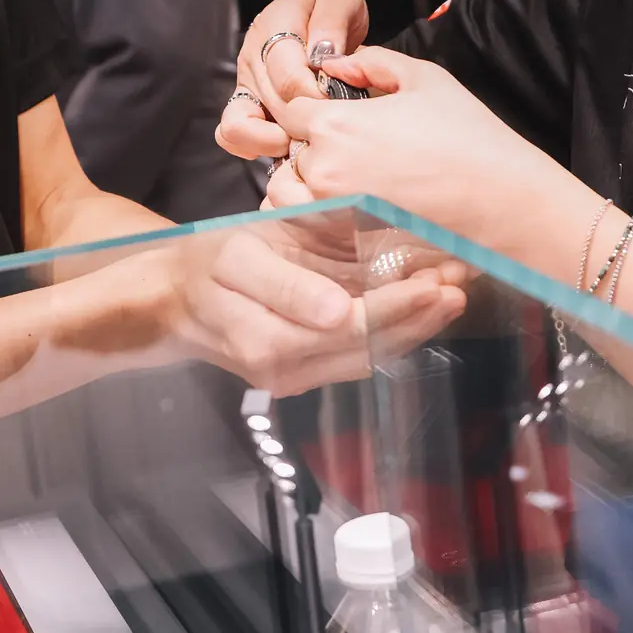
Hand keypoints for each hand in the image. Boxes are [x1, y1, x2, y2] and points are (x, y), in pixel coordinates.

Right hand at [56, 221, 463, 393]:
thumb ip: (286, 285)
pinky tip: (423, 302)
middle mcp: (290, 371)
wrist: (170, 301)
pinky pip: (360, 351)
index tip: (437, 280)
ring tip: (457, 289)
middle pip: (372, 348)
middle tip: (463, 279)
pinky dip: (396, 327)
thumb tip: (338, 313)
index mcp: (270, 342)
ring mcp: (301, 374)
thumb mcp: (235, 258)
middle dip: (421, 315)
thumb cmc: (204, 268)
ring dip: (418, 324)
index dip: (400, 307)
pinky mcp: (309, 366)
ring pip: (372, 354)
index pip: (353, 330)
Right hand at [217, 0, 369, 161]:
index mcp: (275, 24)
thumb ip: (332, 22)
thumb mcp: (341, 2)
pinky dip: (255, 146)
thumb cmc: (331, 14)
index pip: (286, 72)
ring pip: (240, 124)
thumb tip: (322, 55)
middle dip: (304, 121)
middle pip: (271, 103)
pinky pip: (230, 135)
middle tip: (330, 124)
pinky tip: (284, 144)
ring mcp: (245, 82)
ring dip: (274, 140)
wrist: (321, 20)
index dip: (313, 95)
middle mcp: (253, 54)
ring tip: (302, 138)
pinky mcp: (243, 105)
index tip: (336, 103)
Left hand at [262, 46, 575, 261]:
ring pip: (289, 193)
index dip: (307, 104)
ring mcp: (333, 211)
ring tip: (350, 180)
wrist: (506, 203)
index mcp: (336, 124)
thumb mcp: (425, 80)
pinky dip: (321, 217)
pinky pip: (310, 227)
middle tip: (350, 149)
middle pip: (286, 152)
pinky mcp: (347, 241)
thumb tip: (335, 63)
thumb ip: (371, 62)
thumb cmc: (472, 140)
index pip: (288, 106)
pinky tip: (357, 207)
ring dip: (307, 184)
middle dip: (308, 146)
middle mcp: (324, 169)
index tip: (333, 111)